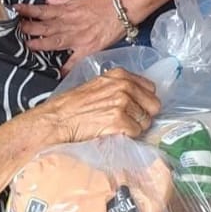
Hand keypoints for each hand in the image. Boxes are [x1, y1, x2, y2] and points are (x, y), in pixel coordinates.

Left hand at [16, 0, 128, 70]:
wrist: (124, 6)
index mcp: (67, 10)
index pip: (43, 10)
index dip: (28, 10)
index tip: (15, 10)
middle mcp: (69, 24)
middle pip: (45, 27)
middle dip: (29, 29)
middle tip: (16, 30)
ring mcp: (78, 38)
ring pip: (55, 41)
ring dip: (40, 44)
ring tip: (28, 46)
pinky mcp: (88, 48)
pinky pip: (75, 60)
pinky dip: (66, 68)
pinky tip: (57, 75)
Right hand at [37, 68, 161, 144]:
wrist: (57, 121)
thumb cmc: (73, 107)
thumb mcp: (98, 87)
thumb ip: (120, 88)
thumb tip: (139, 99)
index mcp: (120, 75)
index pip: (151, 88)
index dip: (145, 102)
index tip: (138, 109)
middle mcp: (124, 86)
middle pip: (153, 105)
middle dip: (144, 115)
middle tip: (129, 121)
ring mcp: (123, 103)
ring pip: (146, 121)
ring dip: (135, 127)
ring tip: (117, 128)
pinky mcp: (119, 120)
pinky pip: (136, 132)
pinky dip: (128, 136)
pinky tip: (114, 133)